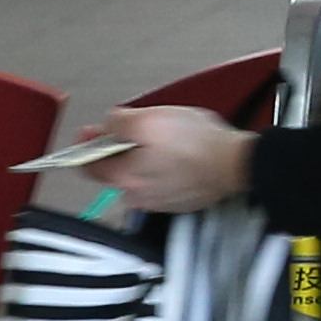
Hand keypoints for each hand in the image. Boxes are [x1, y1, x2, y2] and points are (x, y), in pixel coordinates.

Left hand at [62, 103, 252, 214]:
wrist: (235, 163)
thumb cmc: (196, 143)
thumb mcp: (149, 118)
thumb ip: (118, 121)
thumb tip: (109, 124)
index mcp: (124, 177)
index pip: (87, 165)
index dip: (86, 145)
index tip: (90, 132)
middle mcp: (138, 196)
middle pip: (115, 170)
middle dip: (120, 148)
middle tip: (135, 129)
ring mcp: (160, 201)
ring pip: (139, 176)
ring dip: (143, 158)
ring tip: (163, 140)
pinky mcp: (180, 200)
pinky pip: (162, 183)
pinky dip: (163, 169)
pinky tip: (178, 154)